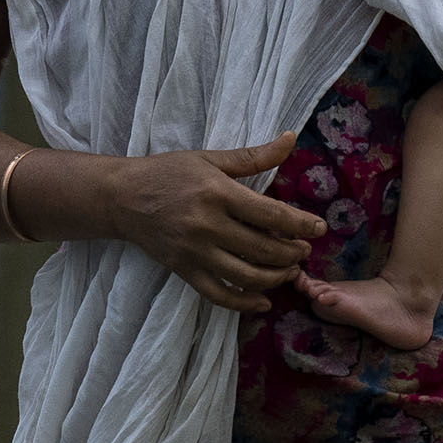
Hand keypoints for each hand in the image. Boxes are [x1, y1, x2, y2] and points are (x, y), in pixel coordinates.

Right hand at [112, 141, 324, 312]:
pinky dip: (244, 303)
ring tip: (289, 271)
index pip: (270, 214)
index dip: (300, 224)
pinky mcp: (184, 271)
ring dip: (275, 278)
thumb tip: (291, 139)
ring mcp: (195, 252)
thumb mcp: (210, 158)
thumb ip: (254, 156)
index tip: (319, 229)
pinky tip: (263, 302)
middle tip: (304, 251)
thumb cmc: (169, 173)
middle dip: (292, 254)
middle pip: (263, 249)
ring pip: (246, 276)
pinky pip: (219, 295)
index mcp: (218, 193)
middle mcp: (208, 226)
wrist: (123, 197)